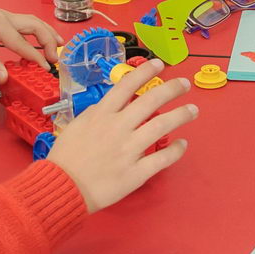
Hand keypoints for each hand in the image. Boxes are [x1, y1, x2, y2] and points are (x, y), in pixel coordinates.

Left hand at [0, 4, 59, 82]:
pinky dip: (36, 31)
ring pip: (31, 22)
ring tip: (59, 45)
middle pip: (35, 26)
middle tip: (57, 58)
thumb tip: (5, 78)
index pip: (22, 43)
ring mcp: (2, 16)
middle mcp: (4, 16)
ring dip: (46, 33)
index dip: (36, 58)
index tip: (47, 69)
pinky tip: (39, 39)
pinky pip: (24, 23)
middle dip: (49, 41)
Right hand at [49, 62, 195, 211]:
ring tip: (193, 110)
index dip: (145, 71)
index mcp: (102, 115)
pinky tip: (183, 143)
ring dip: (181, 115)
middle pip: (151, 100)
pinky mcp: (136, 172)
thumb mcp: (75, 125)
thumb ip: (95, 113)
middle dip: (172, 89)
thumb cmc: (65, 158)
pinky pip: (163, 158)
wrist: (61, 189)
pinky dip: (177, 150)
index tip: (159, 64)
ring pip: (162, 125)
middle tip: (185, 84)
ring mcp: (129, 150)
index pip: (127, 85)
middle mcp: (118, 128)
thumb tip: (111, 104)